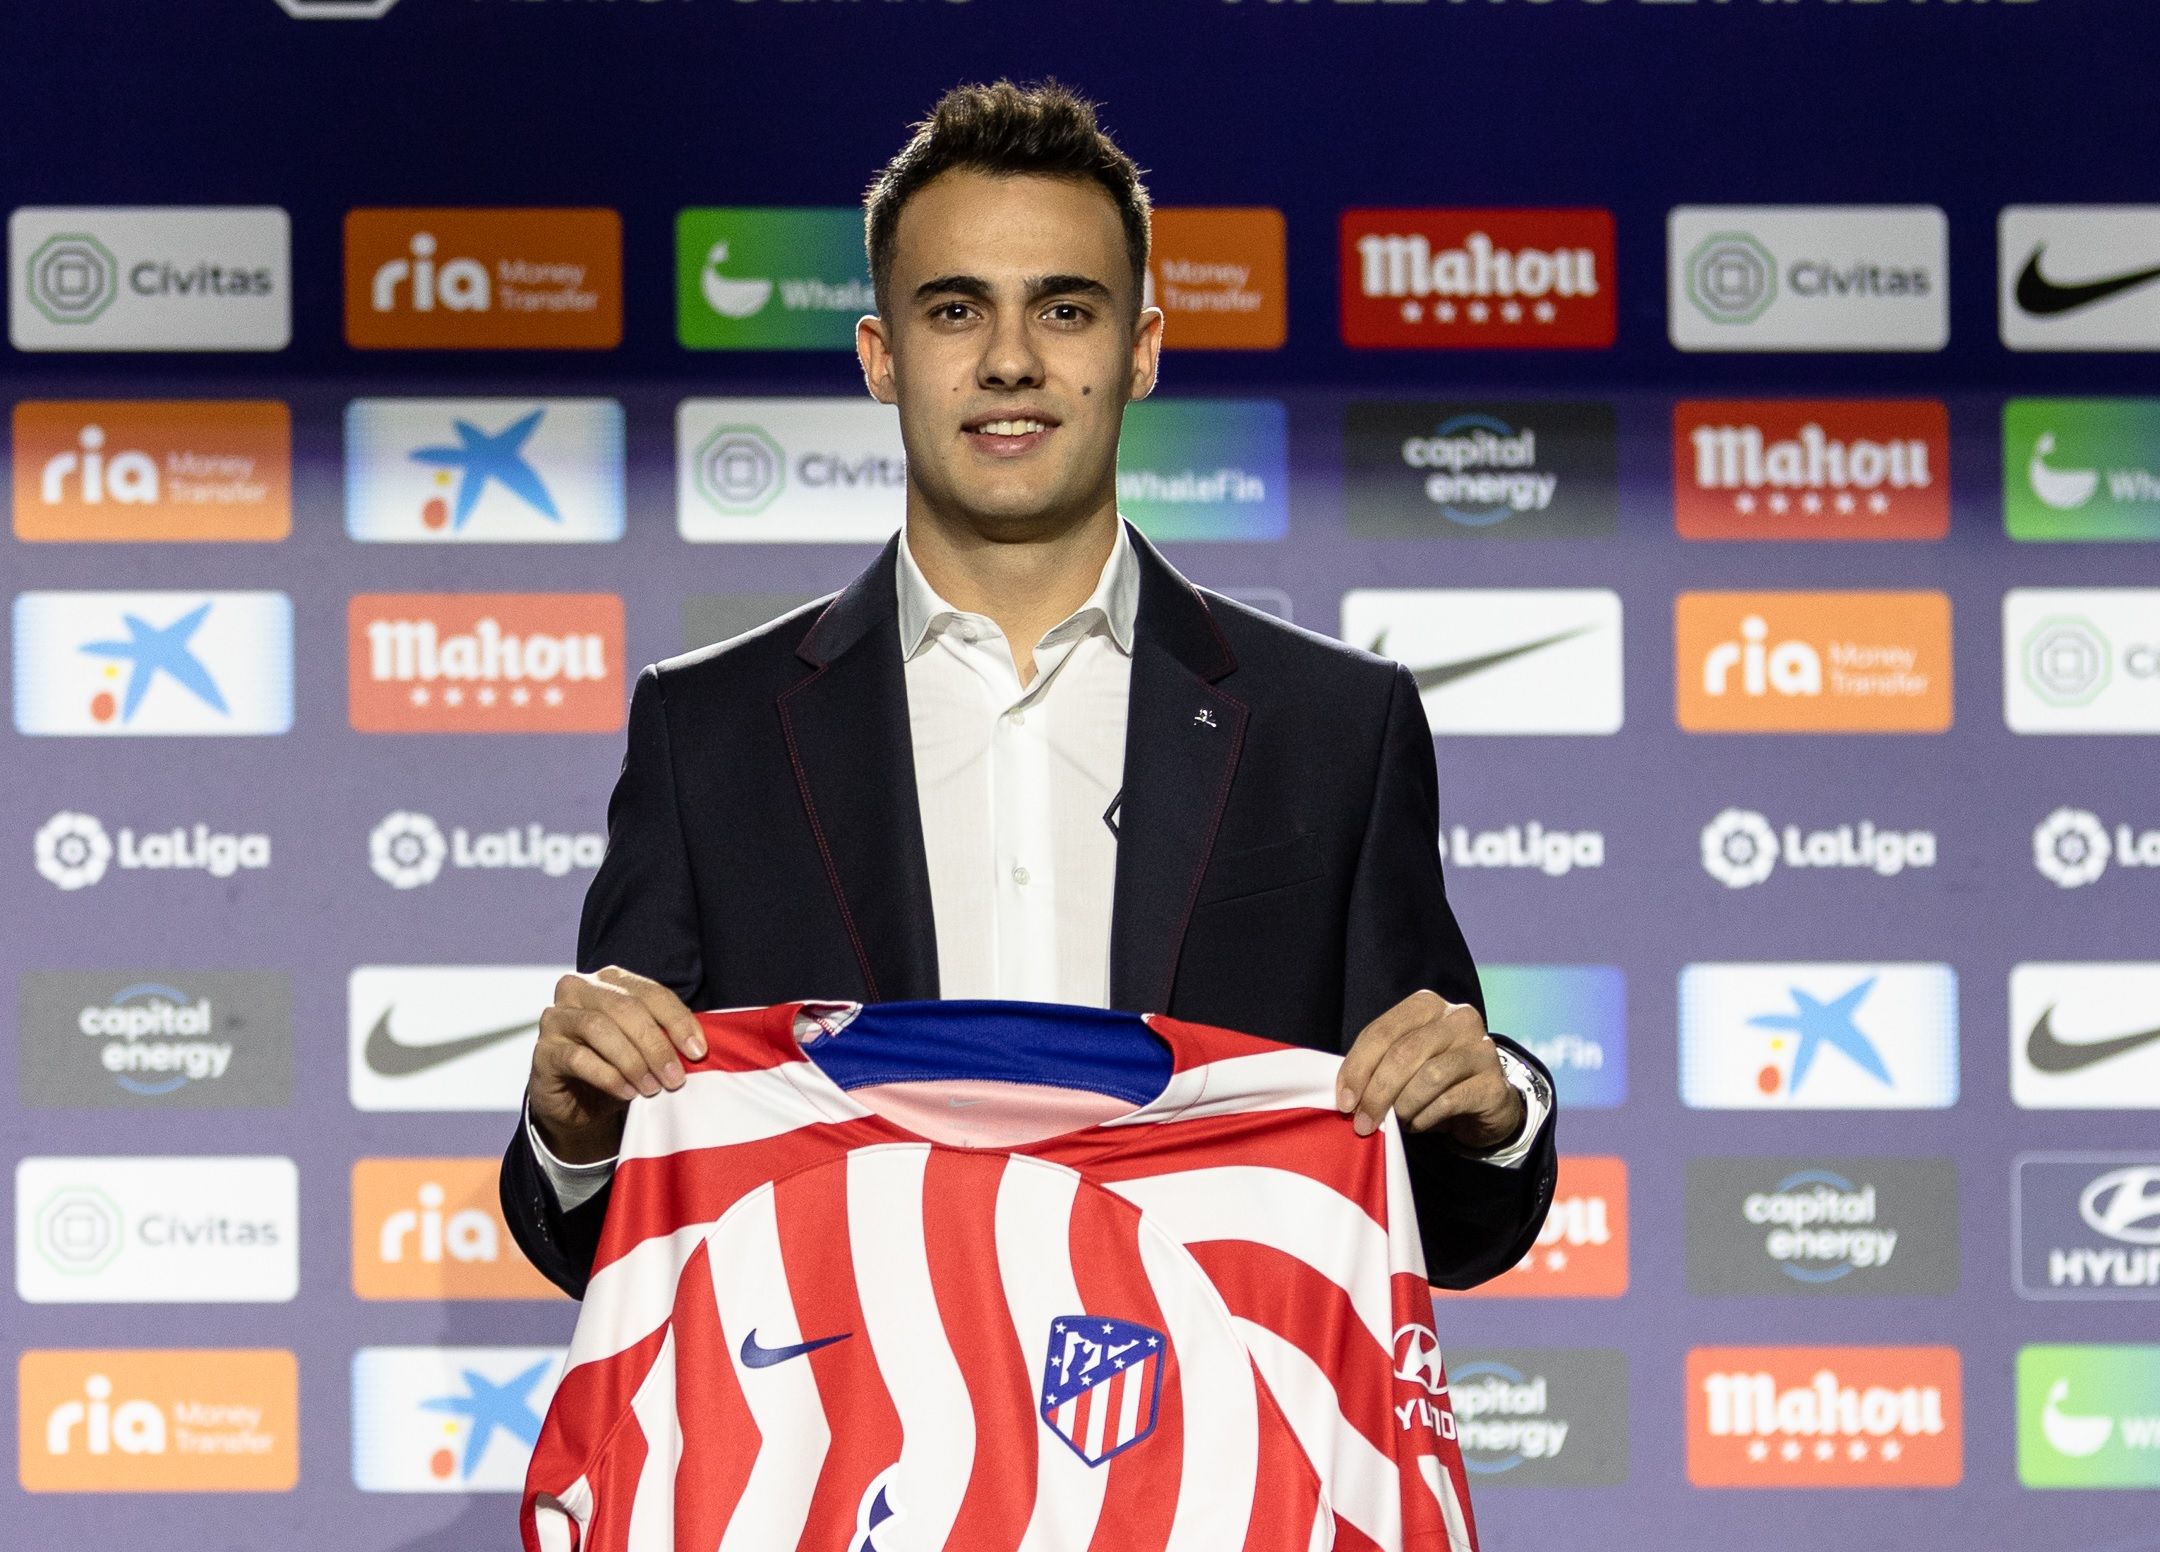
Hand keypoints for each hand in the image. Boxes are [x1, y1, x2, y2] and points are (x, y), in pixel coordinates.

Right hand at [529, 967, 706, 1163]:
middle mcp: (578, 990)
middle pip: (625, 1008)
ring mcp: (555, 1018)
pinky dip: (609, 1077)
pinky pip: (578, 1058)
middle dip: (656, 1044)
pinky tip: (627, 1092)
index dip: (678, 1020)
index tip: (698, 1051)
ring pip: (599, 1029)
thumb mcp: (644, 1048)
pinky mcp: (542, 1051)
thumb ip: (663, 1037)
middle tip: (676, 1077)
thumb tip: (695, 1048)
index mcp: (609, 980)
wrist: (575, 1103)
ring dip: (633, 1061)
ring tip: (652, 1087)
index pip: (651, 993)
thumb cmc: (616, 1066)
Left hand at [1336, 989, 1523, 1148]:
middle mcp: (1458, 1018)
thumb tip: (1347, 1094)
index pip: (1382, 1031)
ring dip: (1403, 1106)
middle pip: (1404, 1053)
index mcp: (1427, 1005)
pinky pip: (1450, 1101)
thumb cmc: (1434, 1078)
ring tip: (1395, 1123)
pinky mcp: (1494, 1082)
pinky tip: (1417, 1124)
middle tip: (1363, 1122)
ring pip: (1428, 1076)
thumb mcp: (1404, 1062)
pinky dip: (1425, 1117)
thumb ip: (1377, 1066)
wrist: (1484, 1101)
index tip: (1345, 1101)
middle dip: (1377, 1092)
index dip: (1357, 1067)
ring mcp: (1481, 1048)